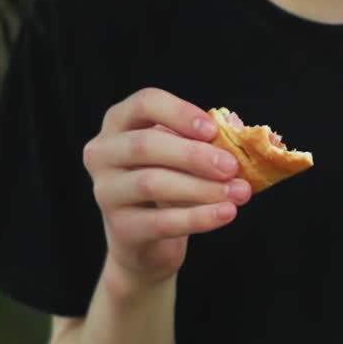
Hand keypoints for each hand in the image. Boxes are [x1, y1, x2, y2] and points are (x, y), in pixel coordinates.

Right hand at [82, 87, 250, 288]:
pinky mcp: (120, 228)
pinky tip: (226, 213)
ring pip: (152, 183)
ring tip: (240, 193)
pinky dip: (198, 217)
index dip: (179, 112)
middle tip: (232, 166)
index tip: (212, 130)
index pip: (144, 103)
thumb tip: (238, 136)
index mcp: (119, 122)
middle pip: (145, 145)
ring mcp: (105, 191)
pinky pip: (161, 222)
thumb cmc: (169, 180)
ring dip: (202, 188)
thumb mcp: (181, 153)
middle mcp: (102, 152)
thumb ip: (202, 140)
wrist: (145, 239)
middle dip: (194, 155)